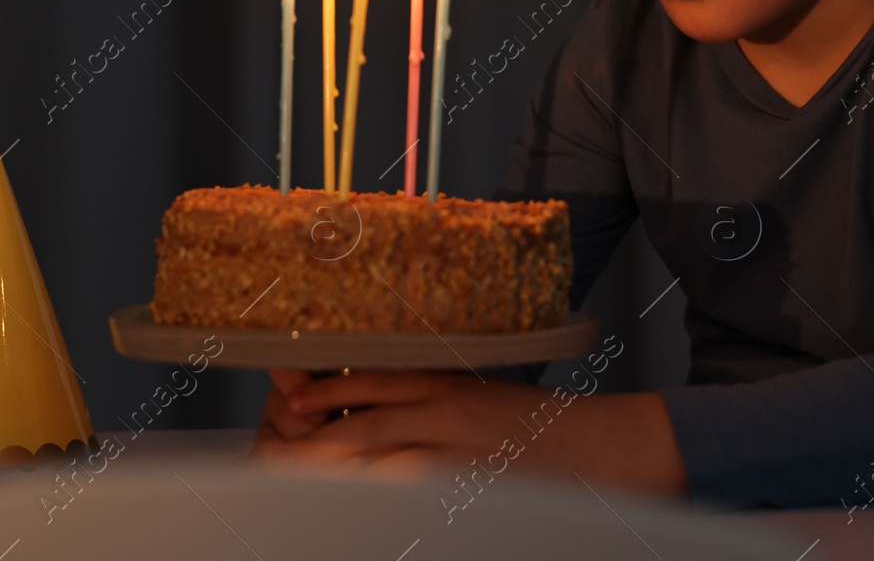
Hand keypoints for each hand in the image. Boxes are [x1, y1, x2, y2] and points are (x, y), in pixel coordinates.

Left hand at [251, 369, 688, 495]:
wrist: (601, 447)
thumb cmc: (541, 425)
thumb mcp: (482, 391)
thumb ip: (434, 393)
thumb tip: (382, 404)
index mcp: (444, 379)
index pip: (366, 379)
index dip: (322, 391)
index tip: (289, 401)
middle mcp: (440, 406)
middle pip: (355, 421)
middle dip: (310, 440)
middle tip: (272, 453)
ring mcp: (451, 443)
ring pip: (369, 455)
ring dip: (326, 468)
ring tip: (288, 478)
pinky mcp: (464, 478)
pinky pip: (402, 484)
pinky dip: (369, 489)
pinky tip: (344, 495)